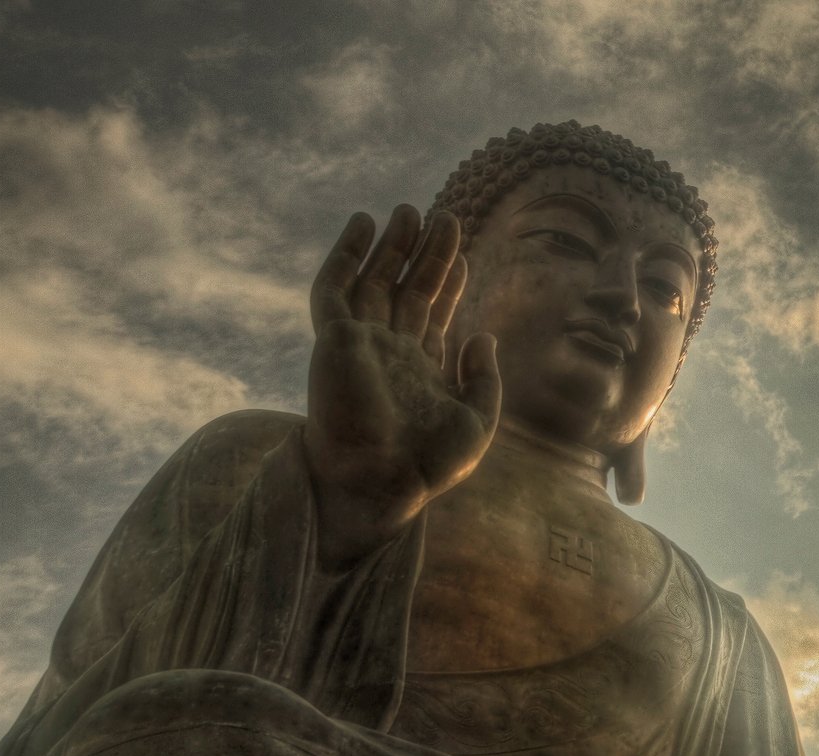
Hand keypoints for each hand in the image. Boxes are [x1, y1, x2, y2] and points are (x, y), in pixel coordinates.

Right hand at [304, 205, 501, 564]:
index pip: (434, 314)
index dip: (447, 283)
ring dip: (391, 245)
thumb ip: (485, 380)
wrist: (382, 482)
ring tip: (411, 210)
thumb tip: (485, 335)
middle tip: (446, 216)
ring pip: (374, 280)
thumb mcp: (477, 422)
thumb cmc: (428, 465)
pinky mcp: (333, 338)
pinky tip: (364, 224)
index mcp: (420, 370)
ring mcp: (360, 343)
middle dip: (426, 255)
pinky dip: (346, 254)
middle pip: (408, 289)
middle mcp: (388, 351)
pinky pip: (334, 288)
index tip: (462, 257)